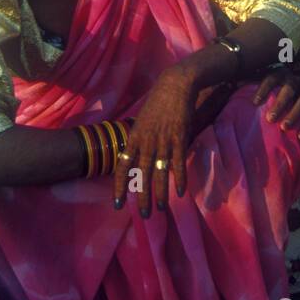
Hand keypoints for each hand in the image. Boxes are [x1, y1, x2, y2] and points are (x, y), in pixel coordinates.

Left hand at [112, 66, 196, 215]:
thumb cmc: (158, 102)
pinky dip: (179, 178)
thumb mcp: (141, 120)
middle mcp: (147, 142)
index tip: (117, 204)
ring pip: (159, 173)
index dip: (119, 187)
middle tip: (143, 215)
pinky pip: (178, 163)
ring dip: (160, 193)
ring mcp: (163, 140)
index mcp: (134, 137)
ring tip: (160, 209)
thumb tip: (133, 155)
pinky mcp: (179, 138)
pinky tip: (181, 191)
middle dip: (141, 197)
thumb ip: (138, 139)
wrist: (176, 84)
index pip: (122, 166)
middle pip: (141, 175)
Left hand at [253, 66, 299, 138]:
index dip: (263, 89)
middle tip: (270, 119)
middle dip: (280, 104)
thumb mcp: (267, 78)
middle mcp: (295, 82)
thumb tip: (230, 84)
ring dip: (294, 115)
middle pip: (289, 91)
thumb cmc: (278, 84)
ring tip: (284, 127)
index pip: (271, 79)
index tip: (254, 102)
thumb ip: (251, 81)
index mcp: (281, 75)